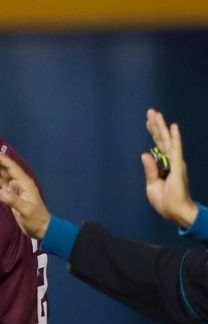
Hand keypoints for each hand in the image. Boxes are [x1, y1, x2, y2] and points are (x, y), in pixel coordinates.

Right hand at [0, 148, 49, 239]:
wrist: (40, 228)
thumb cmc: (35, 219)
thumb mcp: (25, 210)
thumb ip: (13, 201)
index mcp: (24, 183)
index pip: (10, 167)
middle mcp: (19, 182)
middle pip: (5, 167)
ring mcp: (15, 188)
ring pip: (2, 173)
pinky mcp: (11, 194)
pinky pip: (1, 182)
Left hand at [141, 108, 197, 228]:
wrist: (175, 211)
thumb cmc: (165, 201)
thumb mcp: (152, 185)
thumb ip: (149, 169)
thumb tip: (145, 154)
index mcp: (163, 166)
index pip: (157, 146)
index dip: (153, 133)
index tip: (149, 121)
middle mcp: (170, 161)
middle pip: (161, 140)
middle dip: (156, 125)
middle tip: (151, 111)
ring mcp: (175, 163)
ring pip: (167, 141)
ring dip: (161, 127)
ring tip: (157, 114)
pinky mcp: (178, 166)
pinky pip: (175, 150)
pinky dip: (175, 138)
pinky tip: (173, 127)